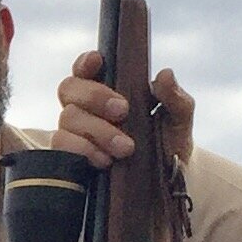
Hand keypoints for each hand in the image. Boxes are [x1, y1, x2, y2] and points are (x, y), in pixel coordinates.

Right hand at [52, 51, 196, 169]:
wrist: (167, 180)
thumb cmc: (168, 141)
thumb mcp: (179, 119)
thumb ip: (175, 97)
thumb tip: (165, 74)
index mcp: (107, 89)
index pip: (85, 68)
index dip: (85, 62)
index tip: (97, 61)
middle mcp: (86, 107)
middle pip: (69, 88)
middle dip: (95, 97)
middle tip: (123, 111)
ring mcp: (75, 132)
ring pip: (67, 118)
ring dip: (97, 131)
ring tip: (126, 148)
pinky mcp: (70, 157)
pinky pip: (62, 147)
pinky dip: (83, 151)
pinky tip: (105, 160)